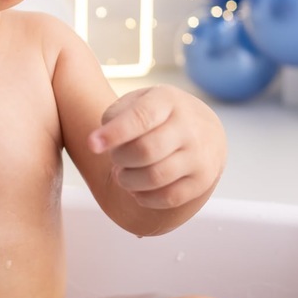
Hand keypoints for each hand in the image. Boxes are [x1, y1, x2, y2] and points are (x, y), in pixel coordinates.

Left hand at [88, 85, 224, 209]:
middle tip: (116, 157)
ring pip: (156, 177)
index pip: (141, 118)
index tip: (92, 144)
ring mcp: (199, 155)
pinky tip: (138, 189)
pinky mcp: (202, 181)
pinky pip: (169, 198)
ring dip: (129, 180)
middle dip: (120, 158)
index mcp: (168, 100)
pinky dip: (145, 198)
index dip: (115, 133)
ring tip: (123, 174)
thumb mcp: (138, 102)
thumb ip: (116, 116)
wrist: (204, 129)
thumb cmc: (159, 115)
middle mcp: (189, 126)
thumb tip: (101, 141)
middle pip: (145, 151)